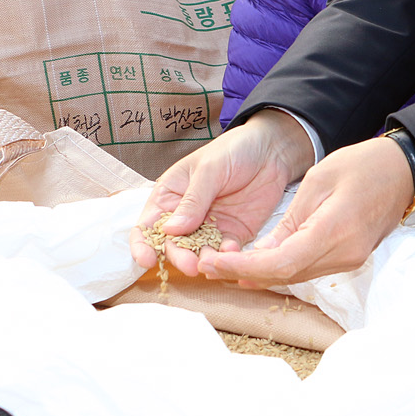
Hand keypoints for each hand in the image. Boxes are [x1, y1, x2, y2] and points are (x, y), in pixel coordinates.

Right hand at [130, 108, 315, 276]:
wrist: (271, 149)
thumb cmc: (233, 150)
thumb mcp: (209, 170)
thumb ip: (193, 200)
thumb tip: (170, 229)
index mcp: (170, 196)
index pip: (148, 226)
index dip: (143, 245)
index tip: (148, 260)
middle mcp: (185, 216)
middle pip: (173, 245)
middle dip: (179, 257)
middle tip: (190, 266)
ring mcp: (209, 227)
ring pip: (198, 253)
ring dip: (203, 261)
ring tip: (211, 263)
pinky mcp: (234, 233)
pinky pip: (226, 251)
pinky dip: (227, 256)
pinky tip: (232, 253)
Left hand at [196, 135, 414, 287]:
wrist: (404, 171)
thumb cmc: (363, 164)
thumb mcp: (318, 181)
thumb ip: (289, 220)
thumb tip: (260, 254)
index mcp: (333, 230)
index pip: (281, 263)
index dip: (243, 268)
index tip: (212, 262)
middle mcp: (343, 253)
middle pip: (286, 276)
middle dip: (244, 274)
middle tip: (207, 266)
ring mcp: (350, 260)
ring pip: (296, 276)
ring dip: (260, 274)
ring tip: (224, 265)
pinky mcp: (350, 258)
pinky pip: (309, 269)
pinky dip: (281, 268)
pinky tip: (258, 262)